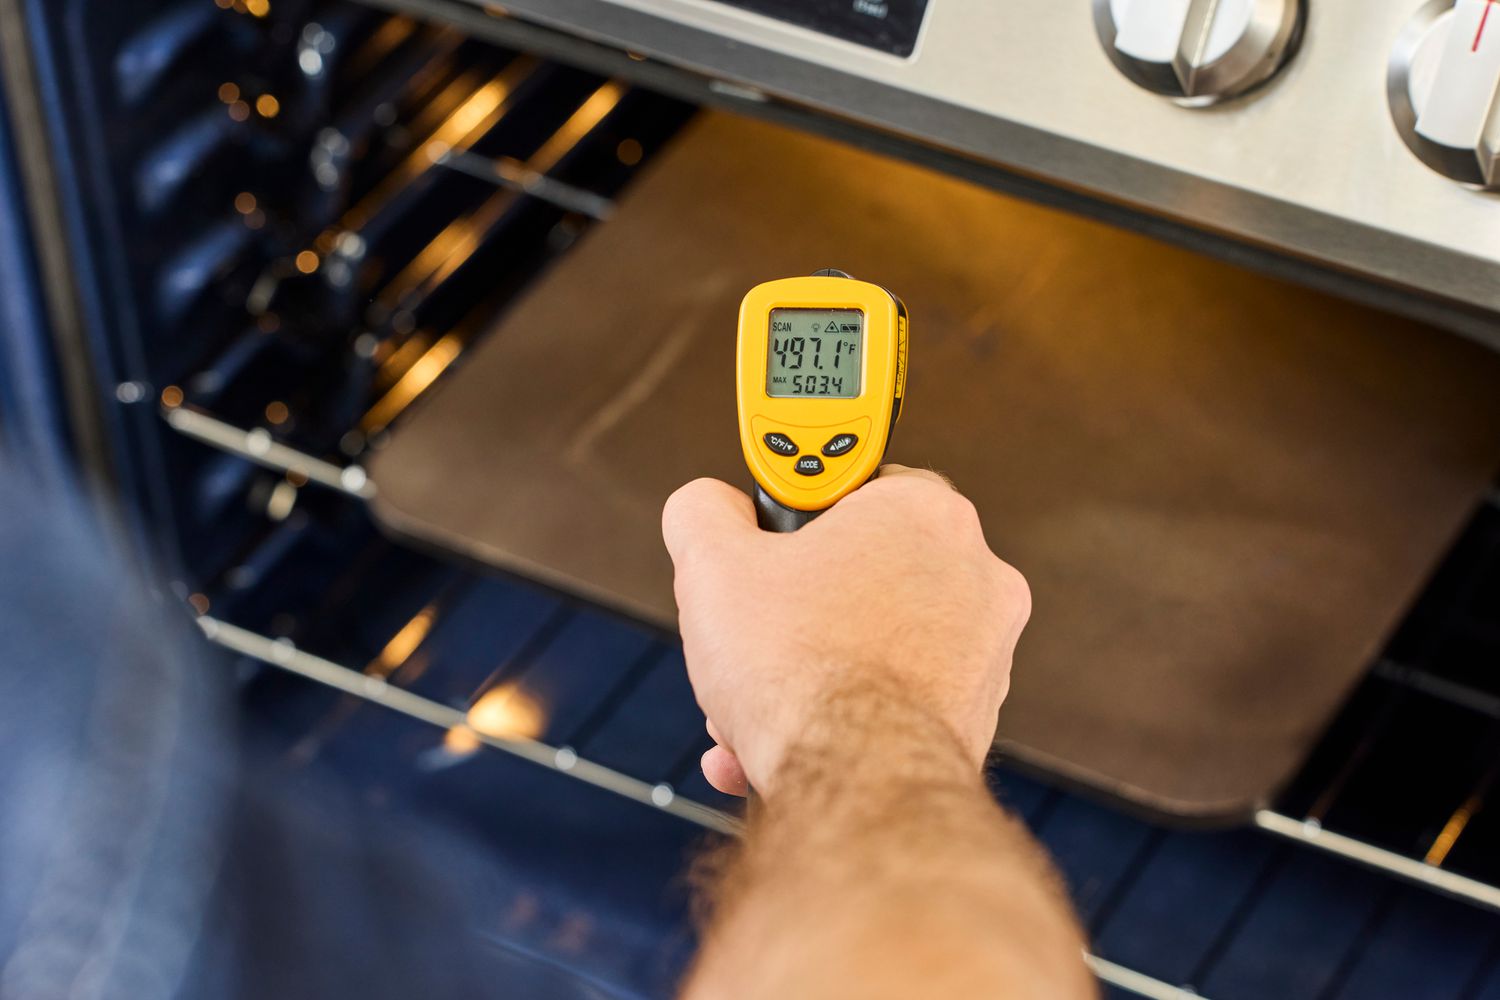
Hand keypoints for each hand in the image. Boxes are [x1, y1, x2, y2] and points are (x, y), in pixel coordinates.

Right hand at [662, 466, 1030, 796]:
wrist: (853, 785)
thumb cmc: (800, 672)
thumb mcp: (712, 564)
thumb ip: (703, 511)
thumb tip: (706, 506)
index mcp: (924, 512)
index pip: (853, 483)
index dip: (793, 516)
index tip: (767, 536)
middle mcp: (974, 572)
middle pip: (857, 573)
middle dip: (792, 611)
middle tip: (753, 632)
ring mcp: (985, 650)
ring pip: (872, 643)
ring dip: (807, 670)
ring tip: (757, 701)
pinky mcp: (975, 716)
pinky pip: (892, 700)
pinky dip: (839, 718)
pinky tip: (778, 744)